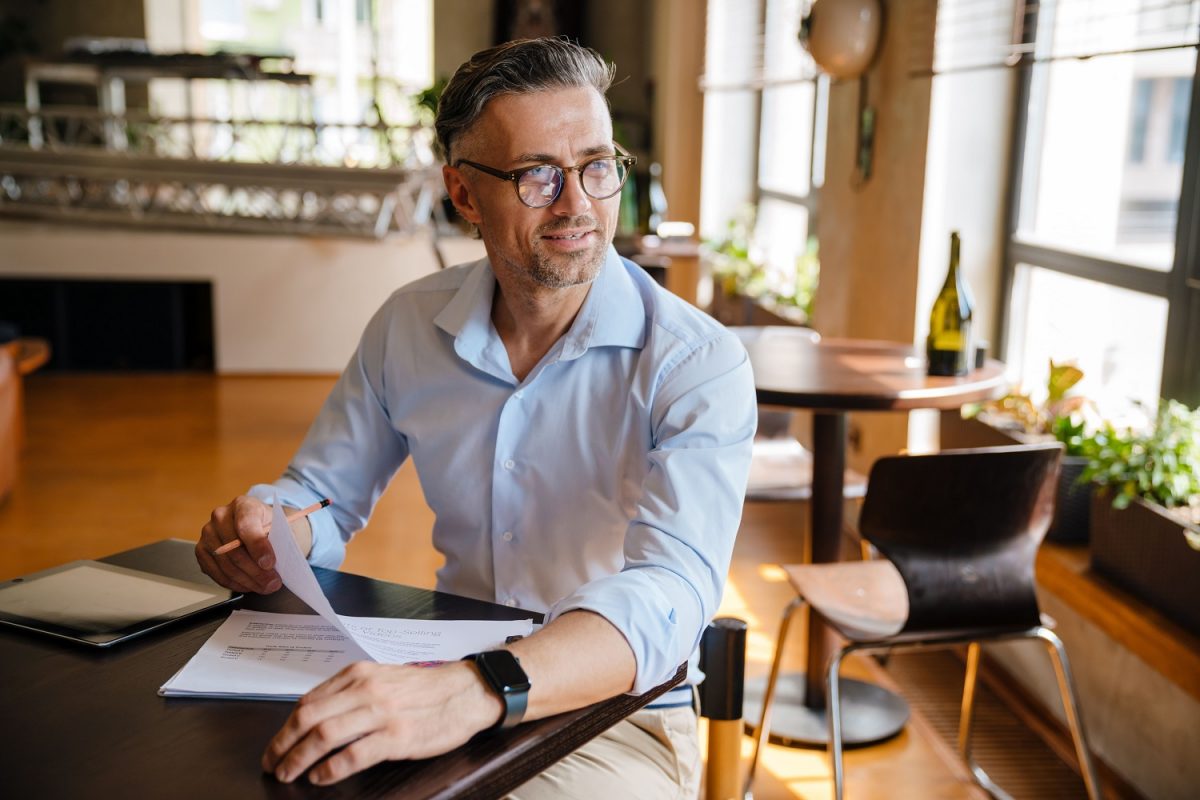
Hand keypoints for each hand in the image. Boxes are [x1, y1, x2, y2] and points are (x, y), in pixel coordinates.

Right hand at [195, 495, 281, 593]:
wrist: (256, 525)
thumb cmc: (268, 526)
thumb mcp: (280, 526)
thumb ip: (279, 541)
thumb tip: (277, 563)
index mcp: (242, 505)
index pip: (246, 525)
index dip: (257, 546)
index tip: (269, 563)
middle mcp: (220, 516)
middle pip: (234, 549)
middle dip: (256, 571)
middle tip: (272, 583)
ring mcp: (208, 534)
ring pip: (225, 564)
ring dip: (247, 581)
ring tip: (264, 586)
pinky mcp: (201, 551)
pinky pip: (216, 573)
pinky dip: (234, 583)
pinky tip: (249, 585)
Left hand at [263, 661, 502, 784]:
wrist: (466, 692)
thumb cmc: (425, 689)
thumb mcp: (383, 678)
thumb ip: (351, 692)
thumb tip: (315, 715)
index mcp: (359, 674)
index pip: (309, 701)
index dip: (285, 727)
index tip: (276, 746)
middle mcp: (366, 690)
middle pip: (309, 718)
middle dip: (283, 745)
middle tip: (272, 764)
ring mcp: (381, 713)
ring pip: (324, 736)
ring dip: (299, 759)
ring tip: (288, 774)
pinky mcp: (397, 737)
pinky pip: (353, 755)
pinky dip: (330, 770)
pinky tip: (320, 778)